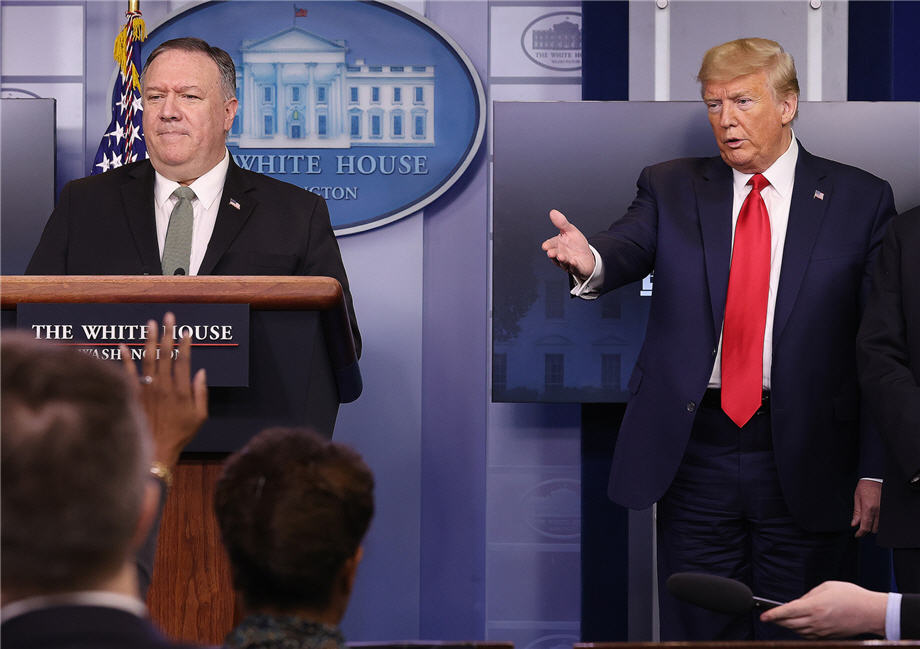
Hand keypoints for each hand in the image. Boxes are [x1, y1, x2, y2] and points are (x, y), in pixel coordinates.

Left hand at [121, 312, 207, 469]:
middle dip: (168, 333)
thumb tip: (201, 372)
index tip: (186, 331)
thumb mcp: (200, 416)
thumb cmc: (180, 435)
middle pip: (166, 354)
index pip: (183, 360)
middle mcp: (163, 386)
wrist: (155, 450)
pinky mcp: (134, 395)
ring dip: (149, 339)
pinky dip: (124, 359)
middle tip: (168, 317)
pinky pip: (128, 373)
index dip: (185, 344)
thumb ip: (201, 393)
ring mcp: (147, 389)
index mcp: (181, 390)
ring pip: (148, 359)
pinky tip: (122, 345)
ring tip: (150, 323)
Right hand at [541, 209, 595, 280]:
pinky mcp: (576, 268)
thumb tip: (552, 212)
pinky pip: (574, 267)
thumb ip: (562, 223)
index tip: (545, 246)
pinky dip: (573, 265)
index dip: (548, 245)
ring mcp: (567, 263)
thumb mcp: (570, 231)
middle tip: (550, 252)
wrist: (586, 257)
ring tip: (561, 256)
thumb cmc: (576, 244)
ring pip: (563, 262)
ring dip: (562, 259)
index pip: (551, 244)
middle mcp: (560, 254)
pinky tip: (573, 261)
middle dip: (553, 253)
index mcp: (557, 245)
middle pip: (555, 254)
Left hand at [759, 581, 886, 637]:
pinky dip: (801, 631)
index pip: (787, 612)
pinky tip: (799, 625)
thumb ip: (809, 595)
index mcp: (814, 607)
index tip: (763, 616)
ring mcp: (822, 631)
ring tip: (782, 619)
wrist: (871, 612)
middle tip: (769, 617)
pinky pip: (809, 636)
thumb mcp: (826, 587)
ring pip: (798, 631)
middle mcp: (816, 621)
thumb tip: (798, 603)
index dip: (773, 615)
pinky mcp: (828, 636)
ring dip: (788, 626)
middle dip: (777, 621)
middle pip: (789, 624)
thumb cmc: (851, 596)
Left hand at [851, 478, 880, 537]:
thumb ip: (856, 513)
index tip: (857, 535)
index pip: (865, 526)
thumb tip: (854, 524)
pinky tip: (872, 518)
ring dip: (872, 526)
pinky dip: (878, 522)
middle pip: (873, 529)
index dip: (860, 533)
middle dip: (866, 529)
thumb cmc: (864, 487)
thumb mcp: (857, 499)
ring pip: (879, 526)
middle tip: (860, 527)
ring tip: (866, 521)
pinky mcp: (887, 509)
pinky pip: (883, 520)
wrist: (874, 479)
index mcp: (868, 508)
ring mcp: (884, 510)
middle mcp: (878, 511)